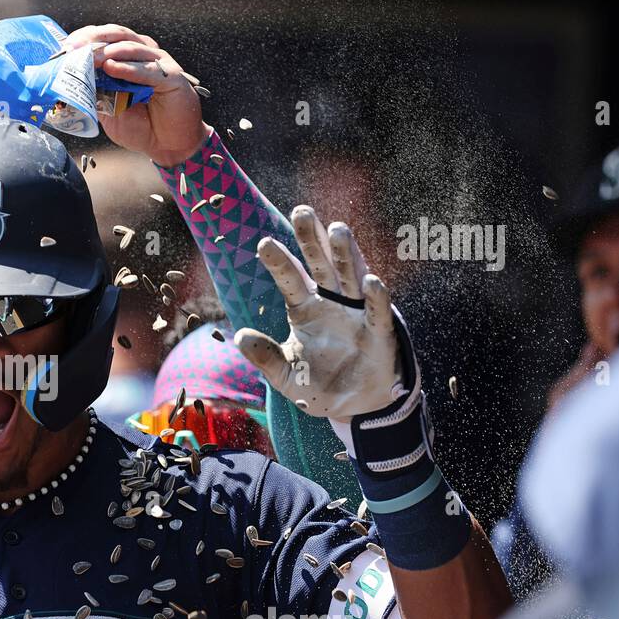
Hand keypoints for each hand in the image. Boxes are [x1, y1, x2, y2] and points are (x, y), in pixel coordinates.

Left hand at [61, 23, 206, 165]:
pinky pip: (147, 69)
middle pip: (117, 35)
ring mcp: (158, 64)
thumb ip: (94, 94)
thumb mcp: (109, 110)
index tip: (66, 48)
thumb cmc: (142, 126)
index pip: (105, 38)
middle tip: (74, 48)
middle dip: (93, 39)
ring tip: (89, 58)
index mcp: (128, 58)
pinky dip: (128, 68)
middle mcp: (144, 56)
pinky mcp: (171, 77)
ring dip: (107, 51)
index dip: (85, 39)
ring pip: (131, 47)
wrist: (169, 146)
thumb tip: (70, 85)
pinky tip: (112, 68)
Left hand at [234, 206, 403, 421]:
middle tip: (301, 211)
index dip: (279, 261)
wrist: (355, 407)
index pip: (290, 279)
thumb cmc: (318, 386)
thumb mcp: (284, 375)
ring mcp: (356, 314)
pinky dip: (376, 297)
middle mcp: (331, 303)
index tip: (263, 242)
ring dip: (346, 253)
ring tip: (337, 229)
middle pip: (321, 264)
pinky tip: (371, 280)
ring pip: (351, 276)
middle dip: (312, 239)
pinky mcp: (379, 333)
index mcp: (305, 309)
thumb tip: (239, 337)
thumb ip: (264, 357)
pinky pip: (377, 312)